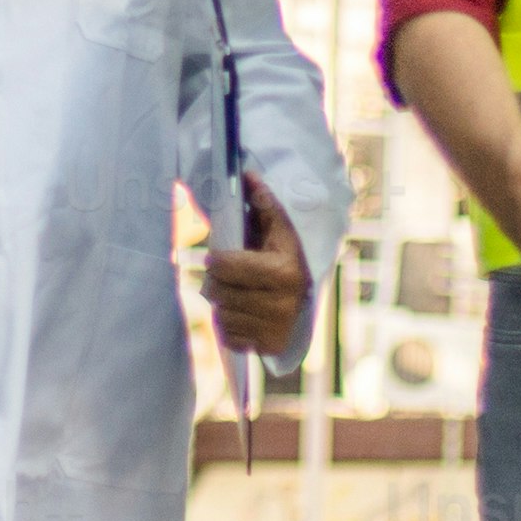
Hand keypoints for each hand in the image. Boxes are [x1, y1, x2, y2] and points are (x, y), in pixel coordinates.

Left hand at [202, 184, 310, 361]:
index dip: (215, 260)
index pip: (224, 267)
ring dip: (222, 305)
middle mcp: (284, 304)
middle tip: (222, 276)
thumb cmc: (284, 250)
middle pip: (219, 294)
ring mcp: (278, 329)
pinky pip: (230, 339)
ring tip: (234, 294)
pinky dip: (229, 327)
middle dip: (216, 283)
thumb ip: (262, 201)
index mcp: (285, 271)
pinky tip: (242, 313)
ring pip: (222, 317)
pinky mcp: (271, 347)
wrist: (305, 288)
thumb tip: (247, 173)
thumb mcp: (277, 225)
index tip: (216, 257)